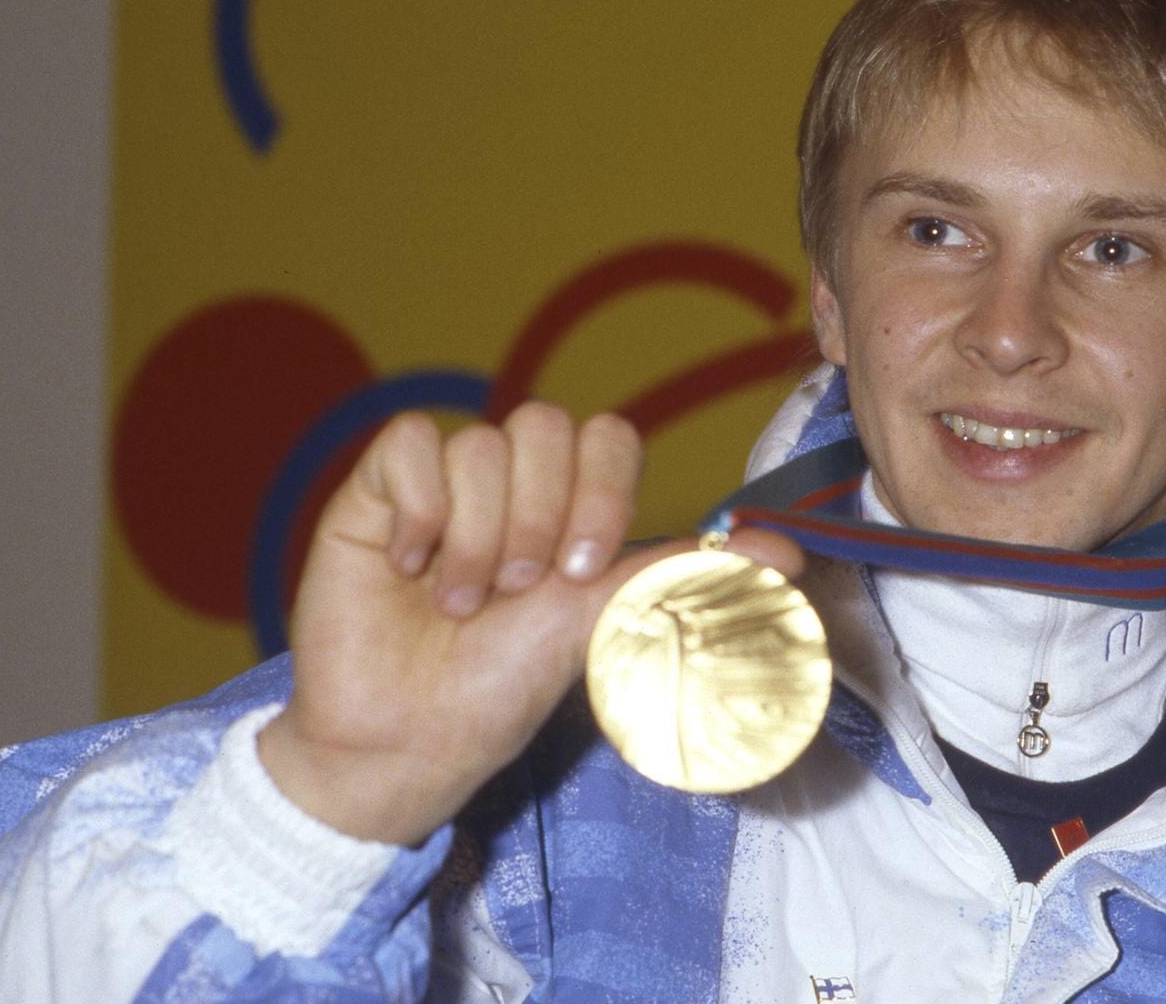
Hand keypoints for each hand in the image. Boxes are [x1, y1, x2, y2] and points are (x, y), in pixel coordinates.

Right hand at [257, 404, 801, 844]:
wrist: (409, 740)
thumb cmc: (502, 688)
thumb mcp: (603, 625)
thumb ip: (684, 575)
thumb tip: (789, 555)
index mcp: (570, 509)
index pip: (609, 436)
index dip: (602, 490)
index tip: (583, 572)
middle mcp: (509, 486)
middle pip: (545, 424)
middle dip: (541, 517)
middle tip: (518, 590)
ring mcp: (442, 484)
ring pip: (479, 442)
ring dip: (477, 535)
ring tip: (459, 602)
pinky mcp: (376, 491)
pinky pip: (411, 442)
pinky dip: (418, 509)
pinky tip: (409, 567)